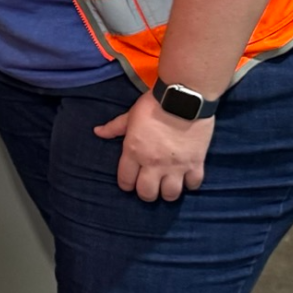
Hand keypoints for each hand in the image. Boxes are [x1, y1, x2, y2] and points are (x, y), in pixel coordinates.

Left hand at [95, 90, 213, 201]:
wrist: (183, 98)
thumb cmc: (154, 105)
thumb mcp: (130, 115)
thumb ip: (114, 128)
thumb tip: (97, 132)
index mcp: (134, 152)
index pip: (126, 181)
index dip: (126, 184)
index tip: (130, 182)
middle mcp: (153, 163)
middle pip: (147, 193)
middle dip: (146, 193)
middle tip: (149, 186)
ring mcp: (175, 165)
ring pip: (170, 194)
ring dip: (168, 192)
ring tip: (168, 185)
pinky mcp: (195, 163)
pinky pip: (194, 184)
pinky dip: (190, 184)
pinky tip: (187, 178)